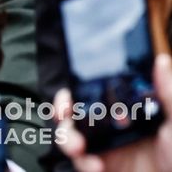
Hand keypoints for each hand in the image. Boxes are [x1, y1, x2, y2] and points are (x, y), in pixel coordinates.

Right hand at [53, 54, 171, 171]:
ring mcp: (103, 148)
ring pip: (69, 137)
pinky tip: (95, 165)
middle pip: (72, 113)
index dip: (74, 91)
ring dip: (67, 139)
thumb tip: (161, 62)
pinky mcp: (100, 167)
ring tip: (78, 147)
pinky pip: (80, 163)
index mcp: (125, 111)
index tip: (69, 93)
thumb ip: (167, 94)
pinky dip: (82, 163)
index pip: (92, 94)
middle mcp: (110, 127)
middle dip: (62, 112)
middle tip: (64, 115)